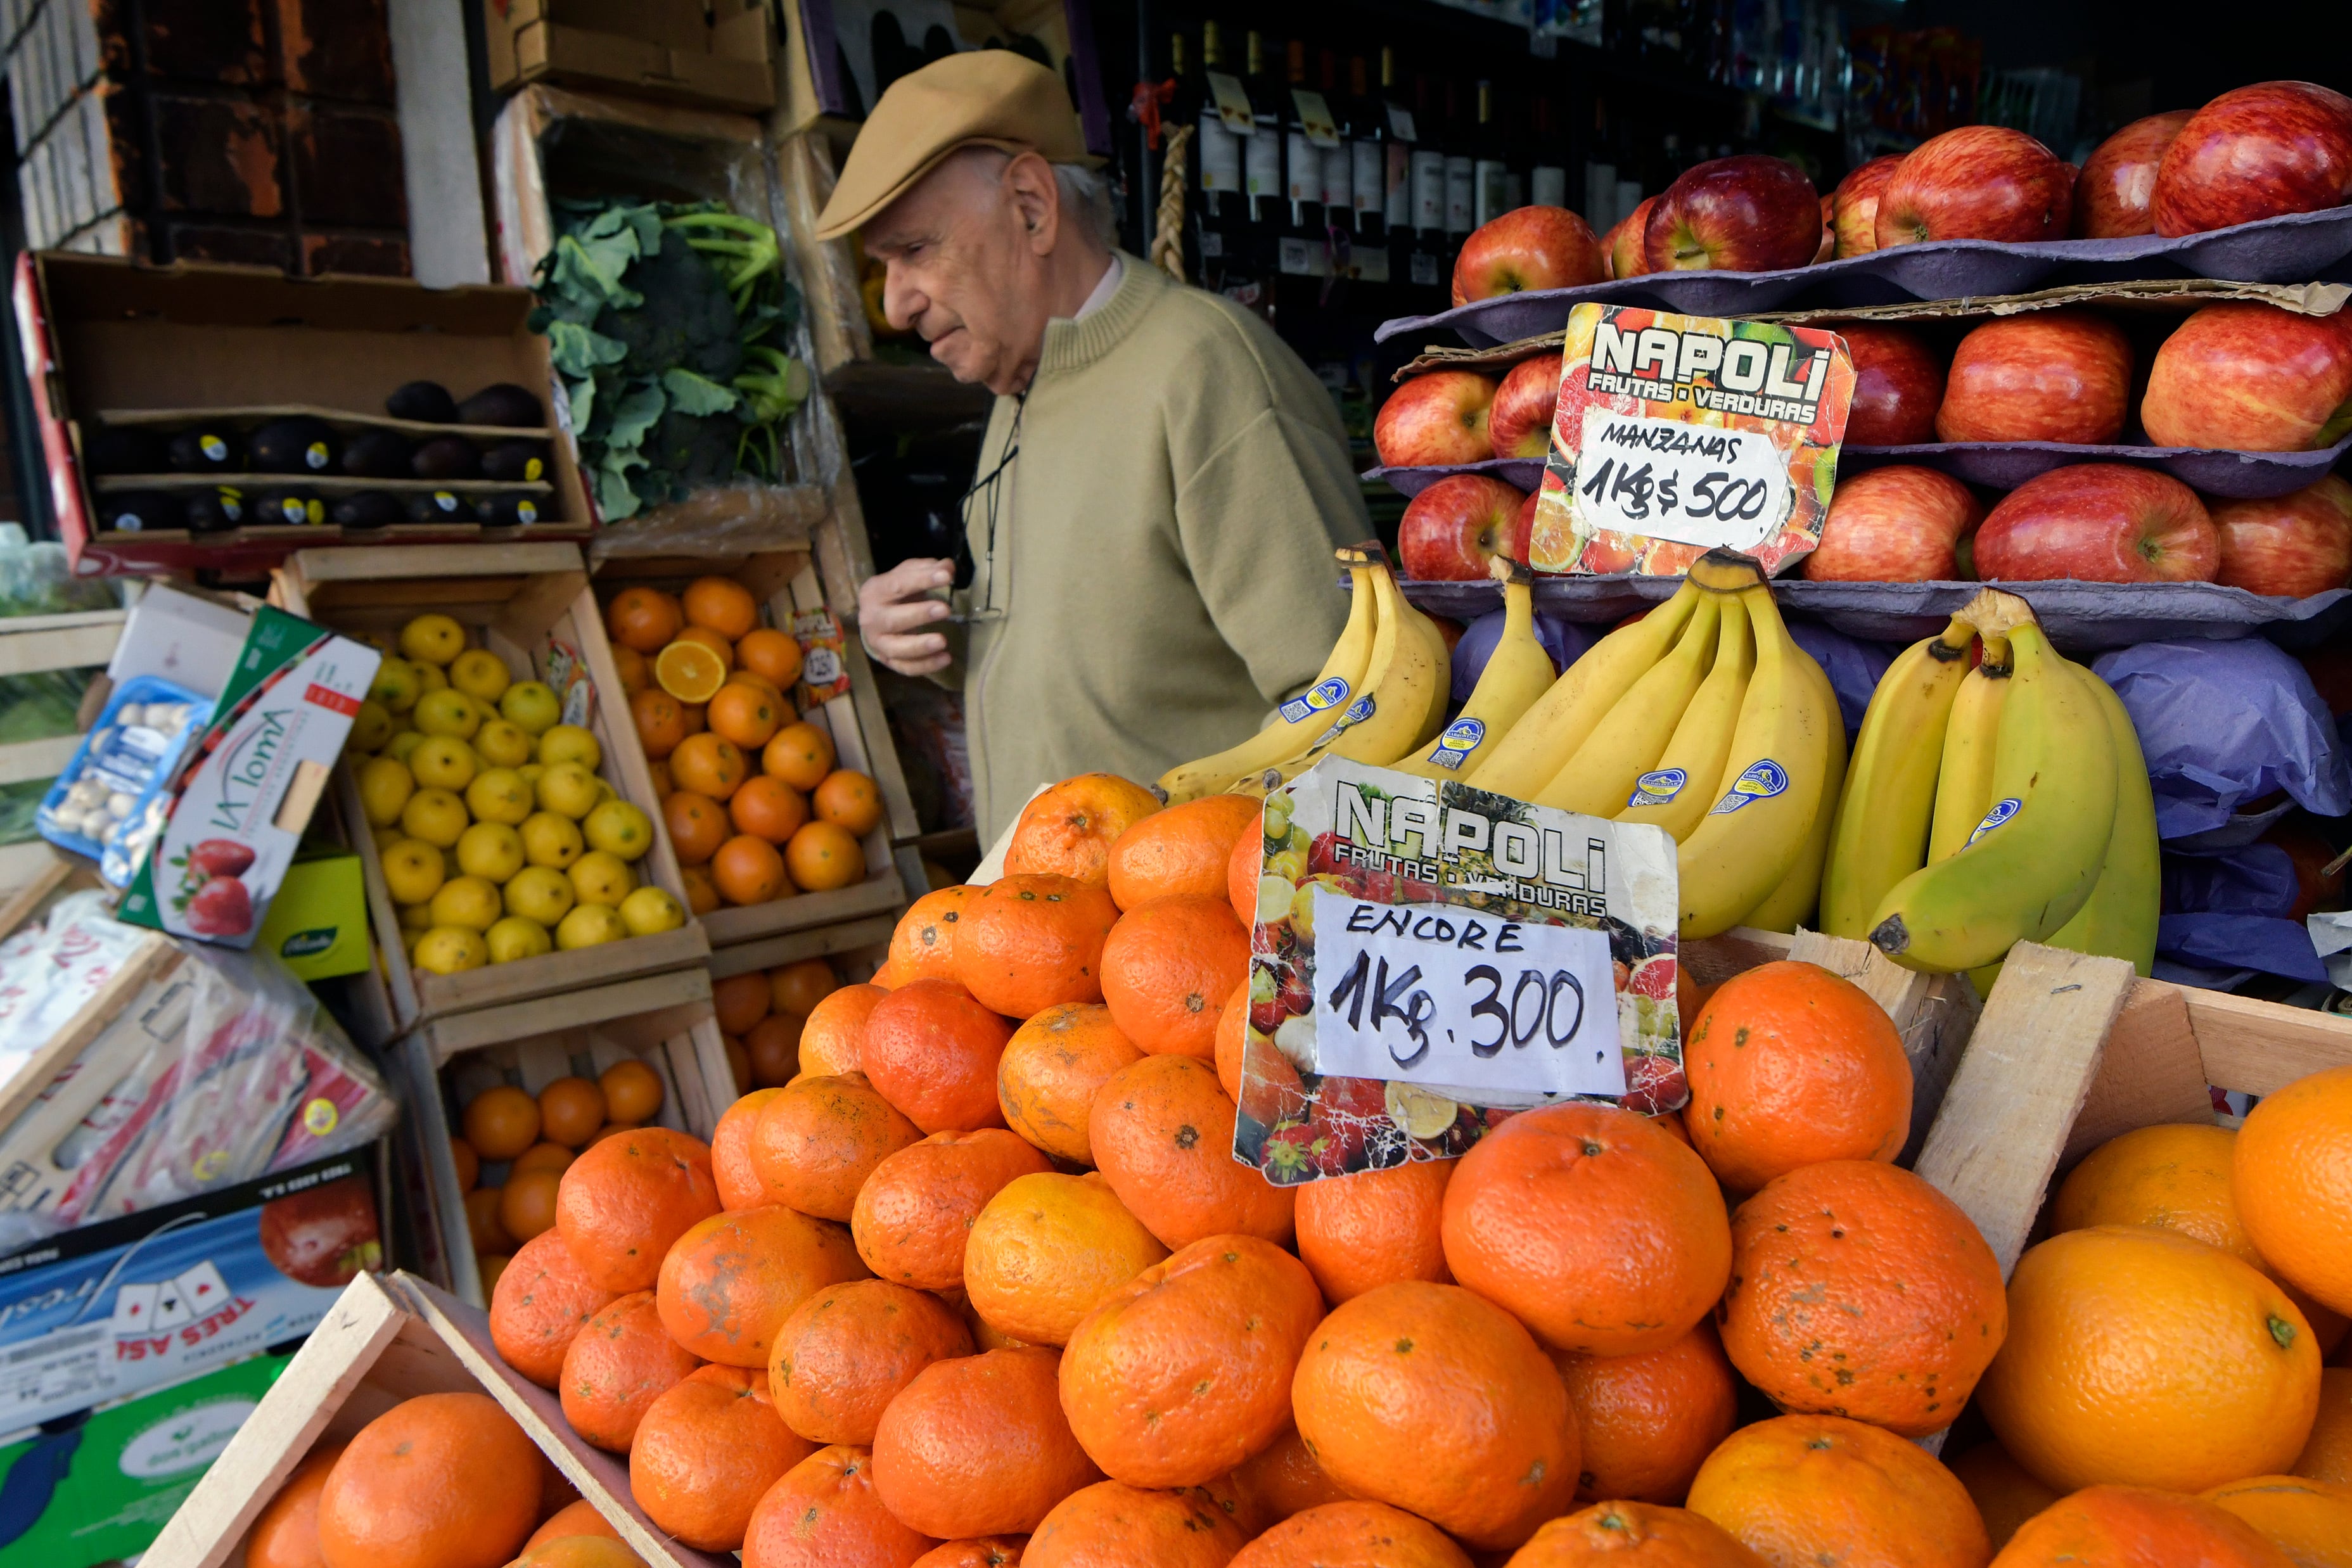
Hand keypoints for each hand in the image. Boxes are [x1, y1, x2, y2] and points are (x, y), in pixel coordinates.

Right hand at [858, 557, 956, 675]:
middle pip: (893, 619)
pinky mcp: (889, 661)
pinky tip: (945, 658)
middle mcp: (871, 619)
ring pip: (896, 648)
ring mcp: (879, 643)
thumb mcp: (906, 575)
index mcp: (874, 592)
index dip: (921, 580)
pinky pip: (906, 667)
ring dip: (920, 646)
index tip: (946, 576)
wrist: (875, 618)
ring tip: (943, 641)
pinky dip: (926, 665)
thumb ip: (926, 569)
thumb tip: (948, 566)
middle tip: (944, 609)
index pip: (897, 585)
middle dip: (919, 614)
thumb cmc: (895, 593)